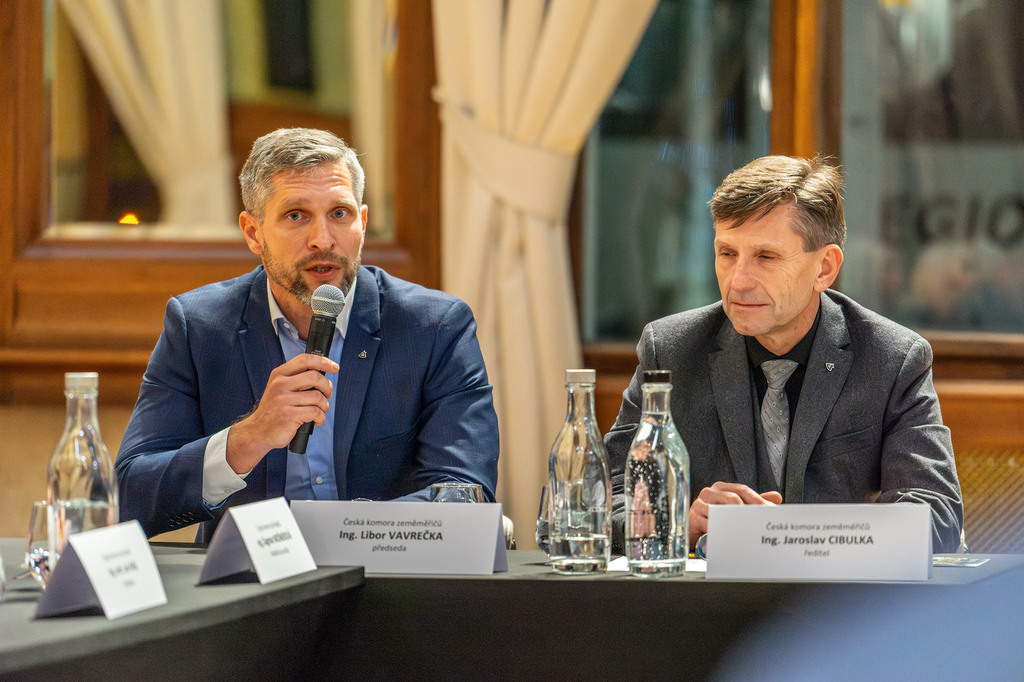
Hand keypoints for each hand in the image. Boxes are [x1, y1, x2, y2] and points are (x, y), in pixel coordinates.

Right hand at [225, 354, 338, 472]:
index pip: (304, 360)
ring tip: (319, 411)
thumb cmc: (275, 410)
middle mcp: (279, 384)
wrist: (258, 431)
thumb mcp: (280, 388)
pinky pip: (315, 412)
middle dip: (327, 387)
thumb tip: (323, 371)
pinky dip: (320, 418)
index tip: (334, 367)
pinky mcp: (289, 415)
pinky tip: (315, 420)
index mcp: (279, 374)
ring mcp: (283, 400)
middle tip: (327, 395)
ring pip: (318, 396)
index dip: (323, 361)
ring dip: (324, 406)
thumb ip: (296, 378)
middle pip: (315, 377)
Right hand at [688, 481, 782, 545]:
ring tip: (746, 530)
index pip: (742, 490)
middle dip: (747, 511)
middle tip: (758, 522)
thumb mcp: (736, 508)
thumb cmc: (715, 518)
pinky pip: (708, 523)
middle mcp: (709, 492)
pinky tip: (728, 536)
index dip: (756, 500)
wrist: (694, 531)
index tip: (768, 510)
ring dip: (734, 521)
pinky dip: (719, 530)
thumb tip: (776, 497)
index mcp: (721, 488)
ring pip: (720, 510)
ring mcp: (699, 503)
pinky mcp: (692, 517)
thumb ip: (754, 502)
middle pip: (732, 498)